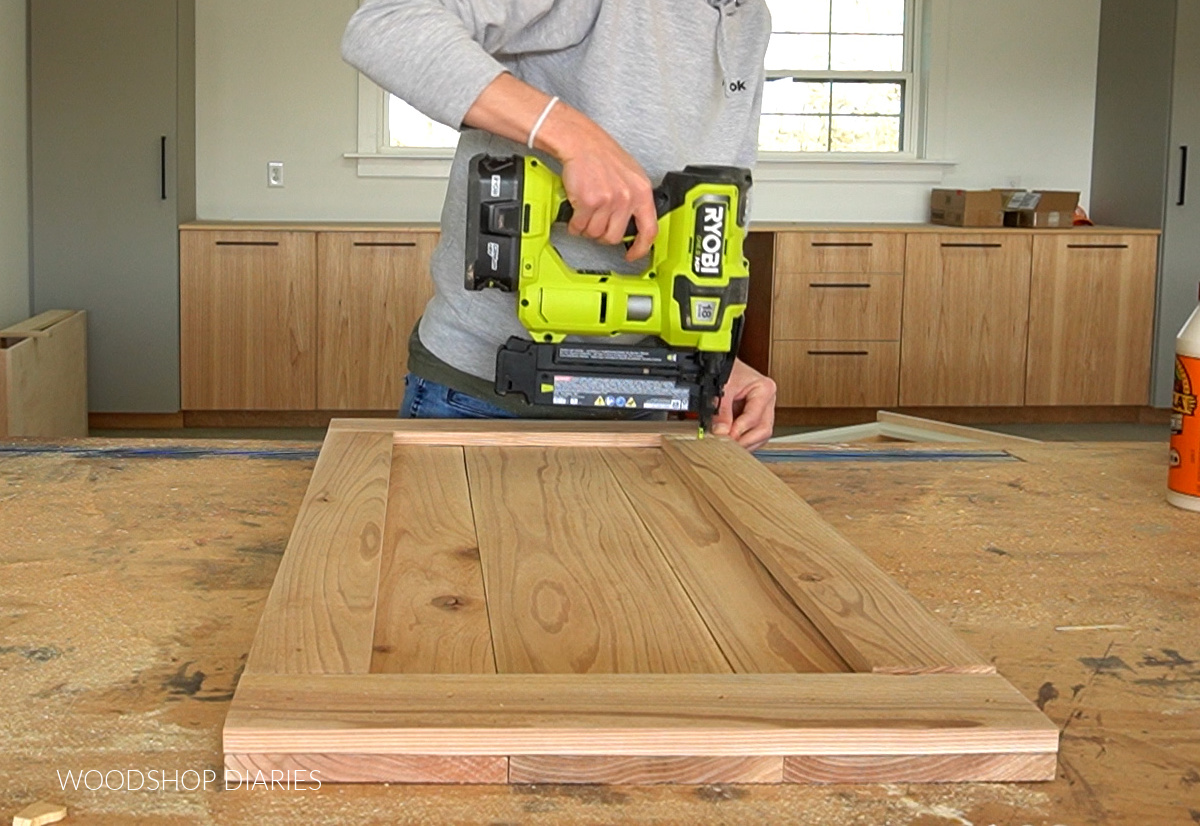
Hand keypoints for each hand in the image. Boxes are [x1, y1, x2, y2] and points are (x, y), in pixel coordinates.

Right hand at [542, 106, 658, 261]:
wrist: (581, 141)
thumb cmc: (602, 155)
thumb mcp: (630, 175)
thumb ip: (635, 199)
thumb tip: (635, 223)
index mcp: (642, 191)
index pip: (650, 230)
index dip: (641, 248)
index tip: (633, 255)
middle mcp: (627, 197)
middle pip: (615, 237)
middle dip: (602, 235)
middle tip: (596, 223)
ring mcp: (609, 200)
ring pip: (595, 233)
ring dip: (587, 228)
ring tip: (585, 213)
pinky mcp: (589, 201)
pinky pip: (579, 226)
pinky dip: (574, 223)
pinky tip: (576, 211)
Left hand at [711, 358, 776, 450]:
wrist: (725, 365)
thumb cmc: (727, 369)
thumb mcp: (722, 388)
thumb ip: (722, 411)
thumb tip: (721, 431)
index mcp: (765, 389)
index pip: (754, 417)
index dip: (739, 430)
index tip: (726, 437)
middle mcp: (768, 401)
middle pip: (763, 429)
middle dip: (746, 440)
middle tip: (728, 446)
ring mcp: (764, 410)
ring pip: (761, 435)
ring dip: (746, 443)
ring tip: (729, 446)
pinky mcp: (757, 418)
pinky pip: (755, 435)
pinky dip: (744, 440)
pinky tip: (733, 442)